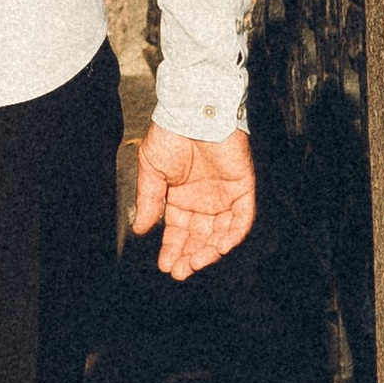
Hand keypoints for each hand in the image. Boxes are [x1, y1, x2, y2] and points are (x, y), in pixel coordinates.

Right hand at [130, 125, 255, 280]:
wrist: (192, 111)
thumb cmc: (170, 134)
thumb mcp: (151, 170)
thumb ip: (149, 200)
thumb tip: (141, 229)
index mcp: (182, 197)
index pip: (179, 231)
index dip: (172, 249)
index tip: (165, 265)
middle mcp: (204, 201)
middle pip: (200, 238)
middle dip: (190, 256)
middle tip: (180, 271)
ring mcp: (225, 196)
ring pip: (221, 233)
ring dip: (209, 251)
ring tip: (194, 263)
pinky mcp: (242, 188)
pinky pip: (242, 219)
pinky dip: (233, 235)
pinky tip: (218, 248)